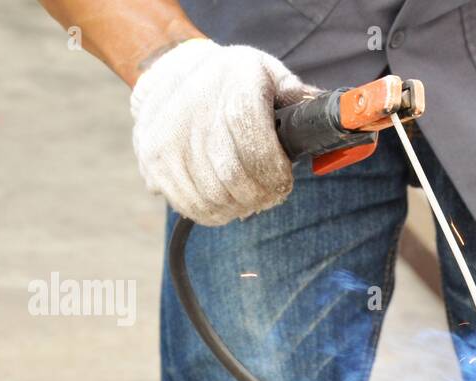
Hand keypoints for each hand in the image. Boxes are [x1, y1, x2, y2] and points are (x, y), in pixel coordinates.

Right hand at [130, 39, 318, 225]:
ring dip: (239, 207)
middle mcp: (196, 111)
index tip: (284, 182)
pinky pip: (190, 206)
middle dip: (261, 195)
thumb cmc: (231, 79)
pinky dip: (213, 213)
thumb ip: (296, 96)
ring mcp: (169, 139)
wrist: (170, 72)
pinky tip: (224, 200)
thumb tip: (322, 117)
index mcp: (234, 84)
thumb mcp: (268, 72)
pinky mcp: (153, 161)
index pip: (257, 147)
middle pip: (236, 179)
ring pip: (214, 199)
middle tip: (270, 195)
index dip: (274, 174)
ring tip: (249, 198)